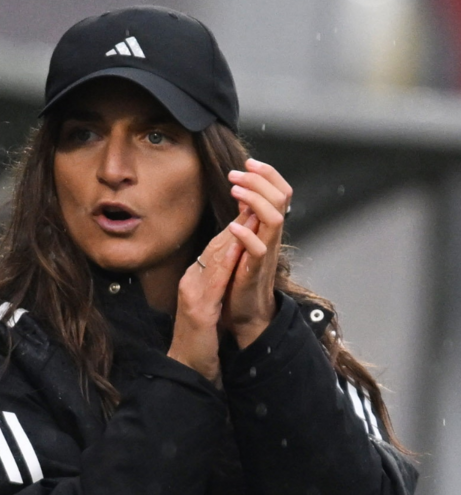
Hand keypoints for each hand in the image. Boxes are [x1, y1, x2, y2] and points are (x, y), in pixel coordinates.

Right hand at [168, 219, 247, 382]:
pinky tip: (236, 248)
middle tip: (252, 200)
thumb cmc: (200, 340)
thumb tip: (228, 265)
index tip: (249, 208)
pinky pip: (214, 281)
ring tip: (248, 214)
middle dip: (235, 223)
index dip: (233, 227)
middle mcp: (191, 282)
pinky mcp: (198, 309)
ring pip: (213, 258)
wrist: (187, 367)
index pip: (215, 249)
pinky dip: (225, 262)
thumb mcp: (208, 306)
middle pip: (214, 247)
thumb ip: (215, 284)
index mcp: (194, 280)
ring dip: (233, 235)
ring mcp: (192, 294)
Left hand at [224, 158, 291, 347]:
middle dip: (260, 180)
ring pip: (275, 219)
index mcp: (269, 228)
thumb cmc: (242, 275)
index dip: (268, 174)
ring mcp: (266, 253)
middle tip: (237, 172)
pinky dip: (246, 234)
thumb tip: (244, 192)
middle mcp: (272, 237)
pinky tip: (233, 225)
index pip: (280, 192)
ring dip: (255, 200)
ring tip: (235, 189)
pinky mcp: (254, 271)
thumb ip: (247, 218)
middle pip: (281, 198)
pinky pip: (258, 250)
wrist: (245, 312)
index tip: (248, 162)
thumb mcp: (245, 240)